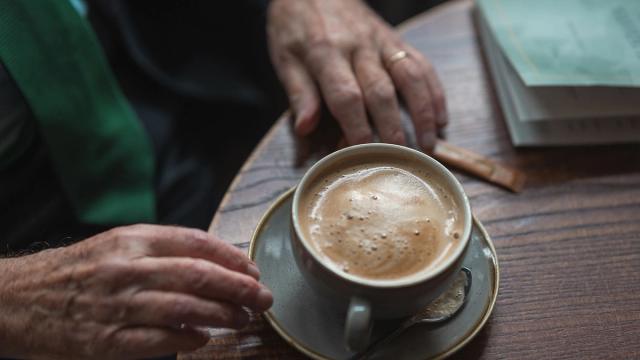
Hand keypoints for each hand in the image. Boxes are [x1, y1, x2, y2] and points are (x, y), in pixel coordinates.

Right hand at [0, 224, 271, 359]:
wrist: (22, 297)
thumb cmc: (82, 269)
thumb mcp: (119, 243)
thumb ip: (165, 248)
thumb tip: (219, 263)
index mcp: (133, 239)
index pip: (196, 242)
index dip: (232, 256)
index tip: (254, 268)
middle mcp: (128, 268)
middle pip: (198, 275)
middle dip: (239, 287)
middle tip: (263, 297)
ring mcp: (117, 304)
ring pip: (184, 308)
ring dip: (222, 314)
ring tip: (244, 318)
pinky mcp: (105, 339)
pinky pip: (156, 341)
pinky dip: (186, 340)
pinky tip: (204, 339)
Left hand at [267, 0, 446, 150]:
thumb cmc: (295, 26)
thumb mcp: (285, 58)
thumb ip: (299, 93)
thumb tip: (305, 128)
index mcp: (325, 53)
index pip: (346, 97)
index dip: (356, 129)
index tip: (362, 155)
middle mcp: (358, 47)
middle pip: (381, 92)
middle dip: (392, 129)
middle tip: (400, 160)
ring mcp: (381, 42)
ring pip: (409, 77)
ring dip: (422, 113)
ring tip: (428, 145)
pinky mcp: (395, 39)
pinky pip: (421, 64)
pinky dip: (434, 92)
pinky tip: (441, 118)